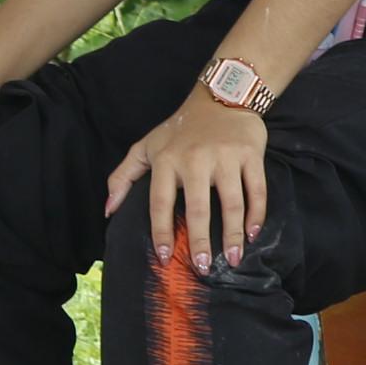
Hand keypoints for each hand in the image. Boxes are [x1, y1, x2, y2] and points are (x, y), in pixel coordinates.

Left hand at [108, 90, 272, 272]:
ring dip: (233, 234)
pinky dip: (257, 214)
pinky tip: (253, 233)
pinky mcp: (250, 154)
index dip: (160, 232)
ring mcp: (225, 157)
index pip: (160, 203)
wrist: (222, 97)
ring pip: (232, 203)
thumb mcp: (146, 146)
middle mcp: (195, 160)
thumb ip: (123, 177)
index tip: (164, 258)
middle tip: (204, 268)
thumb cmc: (181, 129)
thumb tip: (108, 211)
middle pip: (198, 208)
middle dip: (200, 241)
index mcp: (166, 161)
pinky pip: (256, 190)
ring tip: (233, 259)